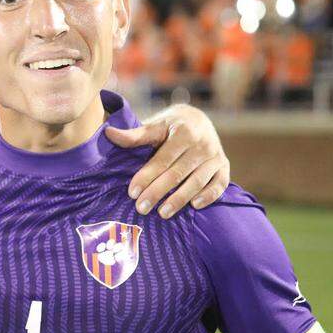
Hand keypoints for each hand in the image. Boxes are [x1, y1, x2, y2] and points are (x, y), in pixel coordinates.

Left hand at [106, 104, 228, 218]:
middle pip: (178, 173)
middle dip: (158, 192)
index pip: (163, 159)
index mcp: (183, 132)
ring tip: (163, 213)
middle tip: (141, 208)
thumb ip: (135, 134)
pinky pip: (220, 184)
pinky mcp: (224, 167)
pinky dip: (209, 195)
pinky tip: (194, 206)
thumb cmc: (171, 127)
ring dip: (180, 198)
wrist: (198, 119)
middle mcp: (202, 144)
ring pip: (197, 181)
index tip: (132, 192)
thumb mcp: (155, 126)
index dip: (147, 176)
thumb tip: (109, 133)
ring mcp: (215, 156)